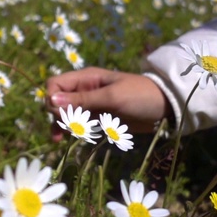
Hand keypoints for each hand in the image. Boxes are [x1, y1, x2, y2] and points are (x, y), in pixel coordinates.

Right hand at [46, 67, 170, 141]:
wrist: (165, 107)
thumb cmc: (140, 96)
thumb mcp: (111, 97)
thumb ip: (82, 100)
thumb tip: (51, 100)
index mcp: (86, 78)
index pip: (55, 84)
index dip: (52, 98)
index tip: (59, 113)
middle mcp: (84, 90)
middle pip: (57, 100)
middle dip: (56, 114)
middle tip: (64, 128)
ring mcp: (90, 105)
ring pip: (65, 114)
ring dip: (61, 125)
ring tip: (60, 139)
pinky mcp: (98, 118)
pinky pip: (78, 124)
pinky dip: (73, 131)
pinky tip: (73, 138)